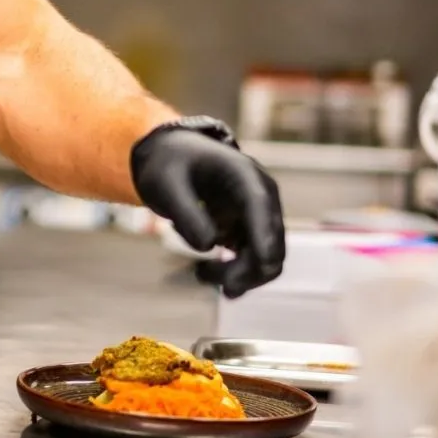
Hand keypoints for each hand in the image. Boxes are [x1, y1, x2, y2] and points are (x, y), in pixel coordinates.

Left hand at [131, 127, 285, 297]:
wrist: (171, 157)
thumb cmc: (168, 164)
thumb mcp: (165, 183)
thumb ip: (186, 213)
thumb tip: (207, 246)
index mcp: (245, 175)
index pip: (262, 207)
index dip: (265, 236)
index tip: (262, 265)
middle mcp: (262, 197)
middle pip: (272, 241)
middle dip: (249, 269)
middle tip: (213, 281)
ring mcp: (258, 216)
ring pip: (265, 258)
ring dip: (240, 275)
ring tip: (202, 275)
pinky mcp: (248, 230)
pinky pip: (252, 259)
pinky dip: (235, 272)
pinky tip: (206, 272)